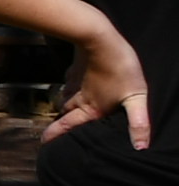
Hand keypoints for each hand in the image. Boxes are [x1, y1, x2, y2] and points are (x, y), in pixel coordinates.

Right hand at [44, 12, 152, 151]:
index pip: (68, 125)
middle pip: (65, 113)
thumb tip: (141, 148)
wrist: (98, 37)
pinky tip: (75, 86)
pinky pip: (68, 83)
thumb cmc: (119, 68)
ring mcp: (75, 82)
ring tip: (66, 110)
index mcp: (91, 108)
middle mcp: (79, 98)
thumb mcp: (135, 98)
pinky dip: (69, 89)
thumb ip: (139, 123)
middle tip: (57, 128)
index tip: (43, 142)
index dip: (54, 135)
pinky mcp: (75, 69)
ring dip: (64, 106)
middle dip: (60, 122)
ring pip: (65, 98)